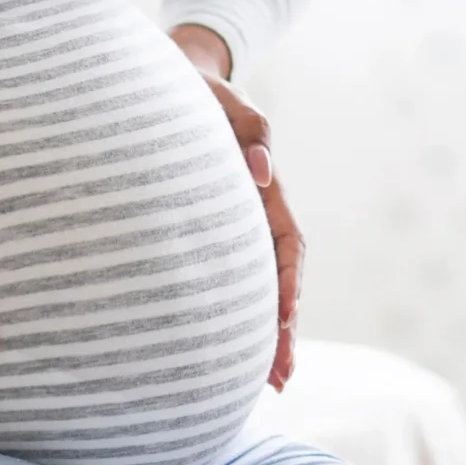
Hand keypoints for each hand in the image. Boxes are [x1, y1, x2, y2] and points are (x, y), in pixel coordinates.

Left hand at [169, 24, 304, 391]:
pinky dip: (233, 312)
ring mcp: (232, 226)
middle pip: (276, 280)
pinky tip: (223, 347)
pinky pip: (226, 277)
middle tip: (279, 378)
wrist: (177, 80)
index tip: (285, 322)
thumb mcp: (225, 100)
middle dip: (281, 330)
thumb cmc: (200, 91)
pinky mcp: (209, 232)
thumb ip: (249, 130)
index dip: (288, 286)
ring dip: (263, 332)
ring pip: (253, 287)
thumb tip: (258, 173)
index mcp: (263, 189)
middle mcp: (253, 214)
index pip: (287, 245)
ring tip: (267, 383)